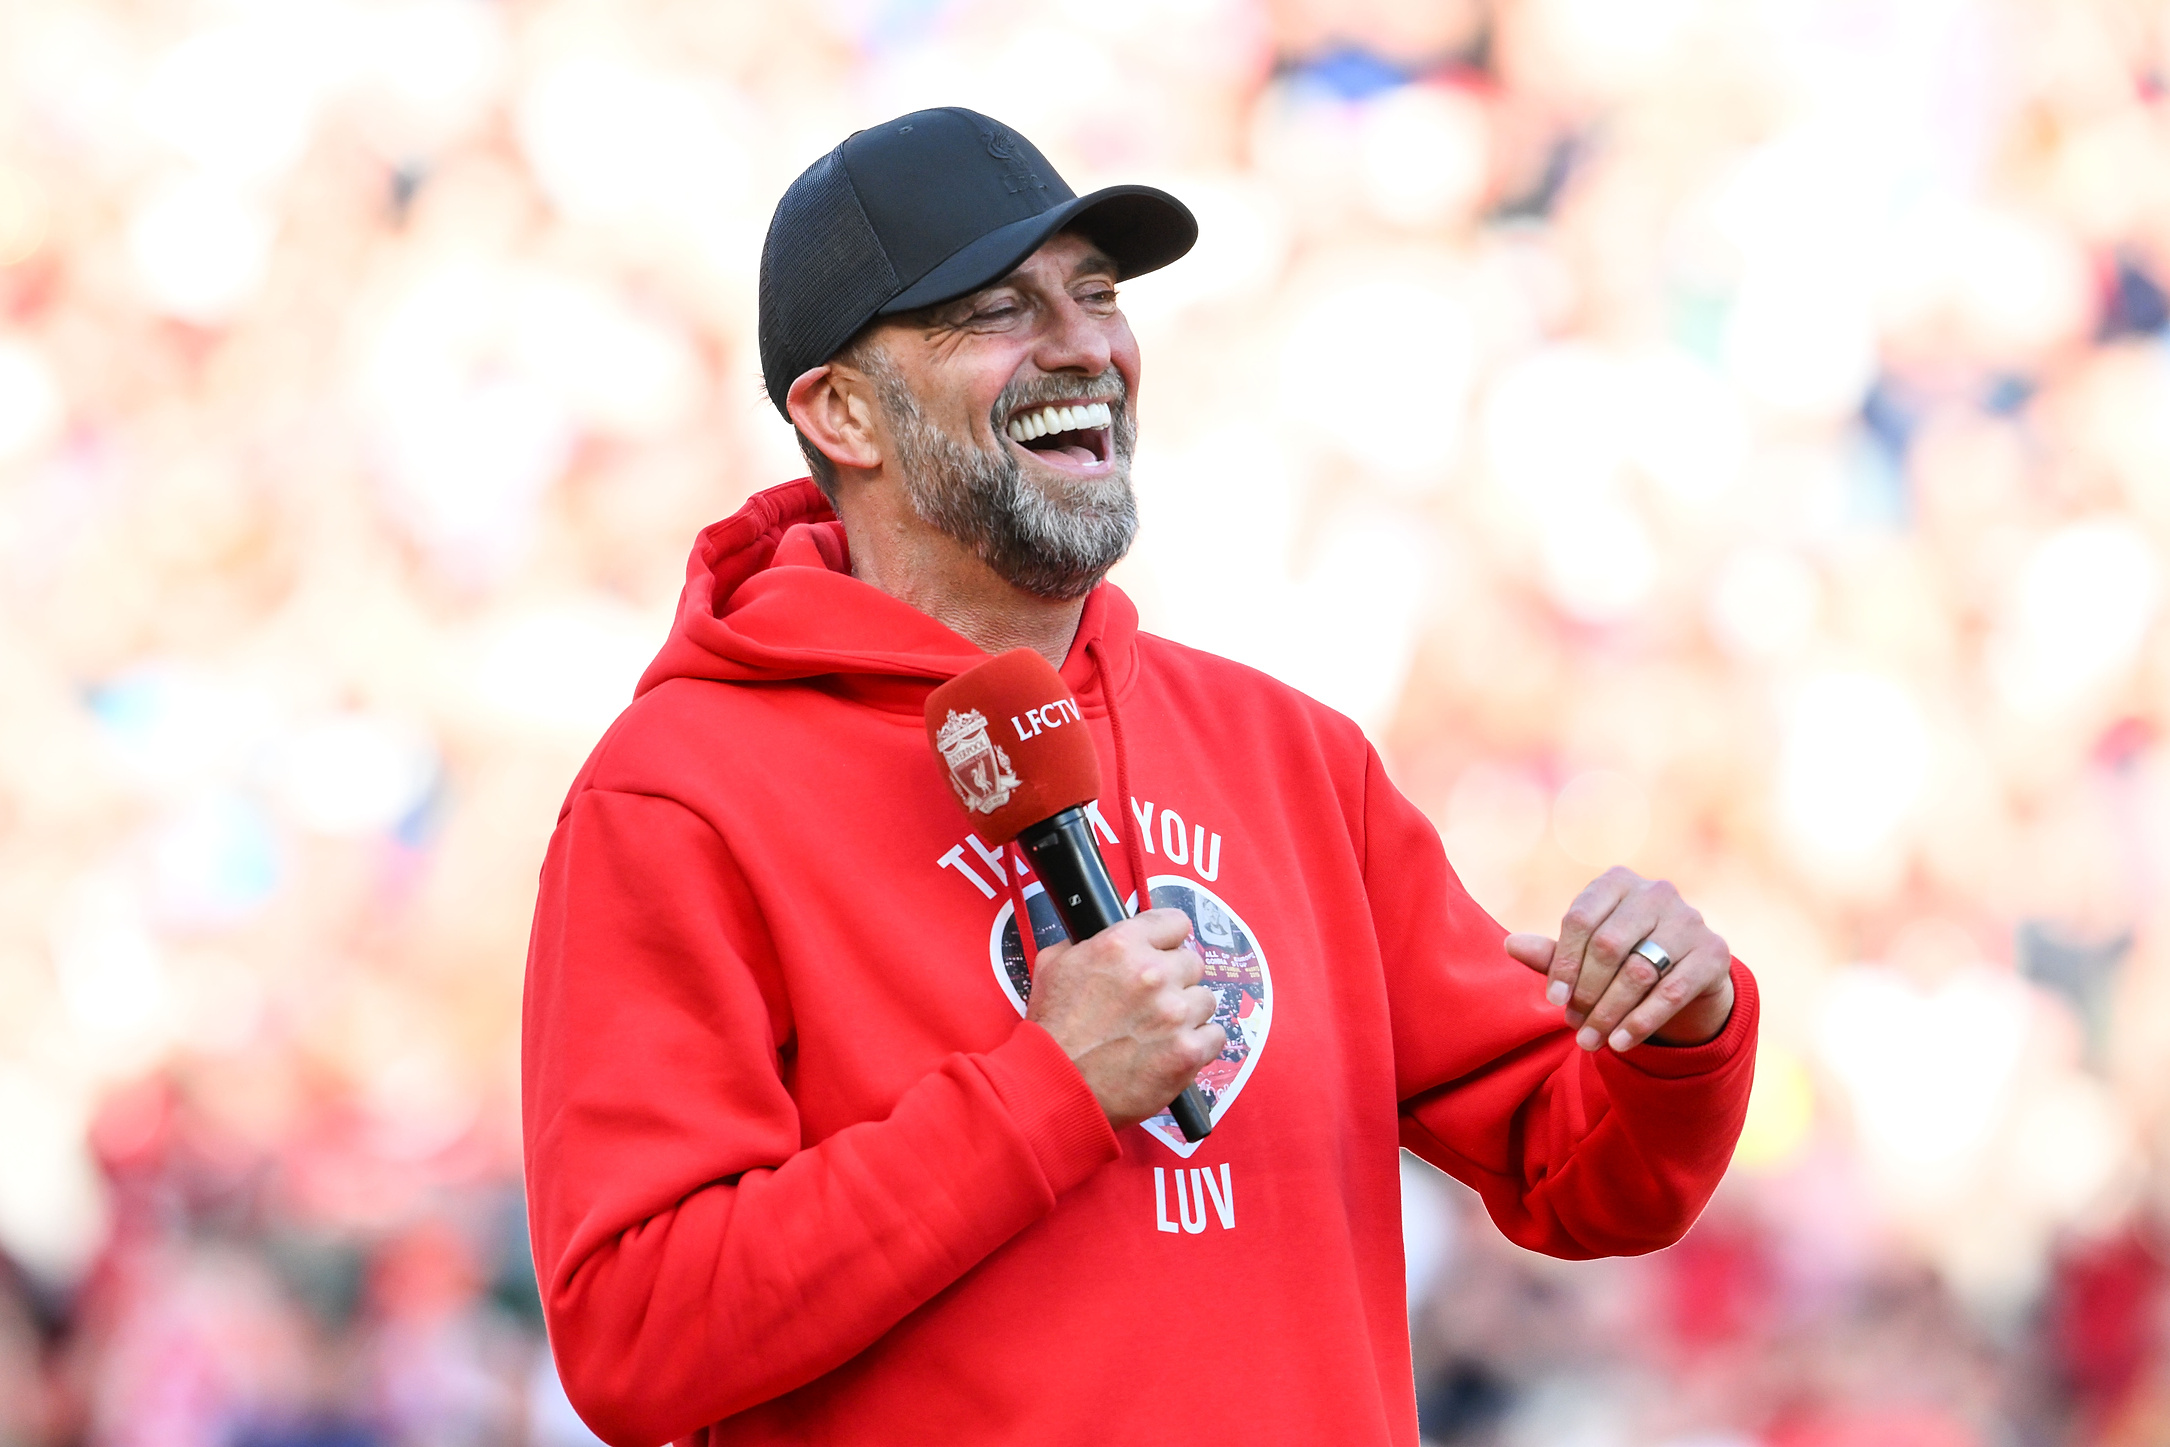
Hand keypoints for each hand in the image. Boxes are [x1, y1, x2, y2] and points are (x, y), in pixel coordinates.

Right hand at [1026, 907, 1226, 1128]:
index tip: (1164, 952)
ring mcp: (1175, 1014)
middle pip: (1192, 962)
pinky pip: (1216, 1036)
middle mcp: (1153, 974)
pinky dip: (1200, 1043)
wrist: (1056, 1086)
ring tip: (1161, 1030)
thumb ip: (1085, 944)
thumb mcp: (1053, 966)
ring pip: (1205, 1000)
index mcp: (1121, 945)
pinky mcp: (1188, 1052)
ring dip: (1187, 1012)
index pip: (1174, 922)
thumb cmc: (1052, 1031)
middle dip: (1175, 979)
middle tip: (1154, 1001)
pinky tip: (1175, 1050)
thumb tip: (1100, 936)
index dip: (1167, 940)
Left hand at [1505, 866, 1733, 1051]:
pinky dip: (1641, 1021)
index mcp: (1617, 882)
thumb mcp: (1587, 952)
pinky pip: (1672, 991)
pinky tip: (1620, 1043)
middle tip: (1573, 1026)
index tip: (1553, 1000)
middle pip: (1609, 946)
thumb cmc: (1622, 954)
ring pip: (1640, 972)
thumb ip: (1553, 952)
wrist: (1684, 969)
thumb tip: (1510, 945)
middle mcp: (1656, 892)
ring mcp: (1690, 919)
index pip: (1581, 918)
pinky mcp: (1713, 952)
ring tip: (1590, 1042)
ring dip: (1610, 1013)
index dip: (1563, 962)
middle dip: (1586, 992)